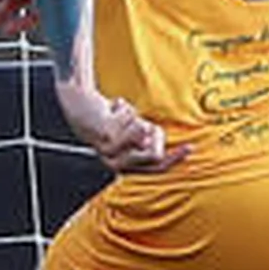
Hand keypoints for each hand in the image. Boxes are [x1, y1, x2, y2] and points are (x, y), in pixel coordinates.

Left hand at [57, 79, 186, 175]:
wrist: (79, 102)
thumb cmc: (107, 117)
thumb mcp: (132, 131)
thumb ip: (147, 140)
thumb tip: (158, 146)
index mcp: (121, 165)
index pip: (155, 167)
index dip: (174, 158)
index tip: (190, 147)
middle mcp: (114, 162)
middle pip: (155, 154)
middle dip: (155, 133)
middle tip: (139, 122)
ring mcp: (109, 150)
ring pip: (144, 133)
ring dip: (135, 117)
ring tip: (120, 114)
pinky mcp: (106, 134)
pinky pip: (132, 120)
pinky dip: (124, 107)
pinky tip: (111, 108)